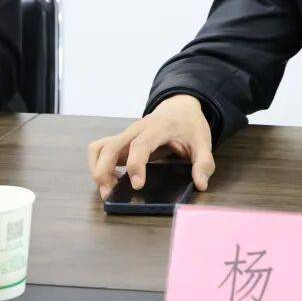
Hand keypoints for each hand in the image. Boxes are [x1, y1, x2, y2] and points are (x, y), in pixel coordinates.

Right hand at [87, 94, 214, 198]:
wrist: (180, 108)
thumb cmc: (190, 125)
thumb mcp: (203, 142)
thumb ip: (204, 163)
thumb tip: (201, 184)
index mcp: (158, 127)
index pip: (140, 145)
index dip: (136, 165)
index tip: (137, 185)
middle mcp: (137, 129)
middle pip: (111, 146)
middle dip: (104, 170)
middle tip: (110, 193)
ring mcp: (126, 134)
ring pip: (100, 147)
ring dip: (97, 168)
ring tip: (108, 188)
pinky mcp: (121, 140)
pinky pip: (100, 149)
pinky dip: (98, 164)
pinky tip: (112, 178)